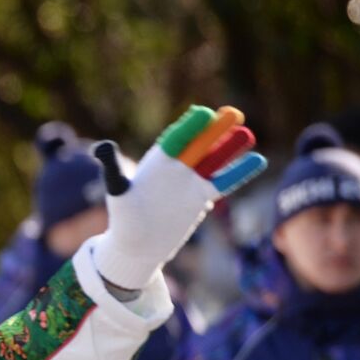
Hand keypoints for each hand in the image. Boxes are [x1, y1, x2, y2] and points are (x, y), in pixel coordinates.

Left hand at [90, 105, 265, 290]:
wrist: (137, 247)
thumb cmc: (123, 220)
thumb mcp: (117, 194)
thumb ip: (112, 170)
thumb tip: (101, 146)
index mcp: (156, 161)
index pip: (176, 139)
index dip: (189, 127)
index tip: (203, 114)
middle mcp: (175, 167)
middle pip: (199, 144)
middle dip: (215, 130)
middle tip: (233, 113)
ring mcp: (190, 181)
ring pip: (214, 160)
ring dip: (229, 148)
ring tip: (247, 133)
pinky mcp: (201, 197)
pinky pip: (223, 182)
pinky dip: (238, 173)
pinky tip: (258, 160)